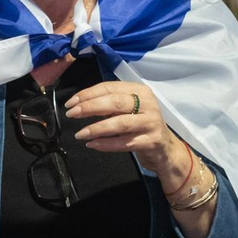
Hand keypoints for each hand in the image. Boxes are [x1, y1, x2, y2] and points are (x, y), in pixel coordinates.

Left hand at [66, 81, 183, 177]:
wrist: (166, 149)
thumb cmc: (141, 124)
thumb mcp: (129, 108)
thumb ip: (110, 103)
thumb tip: (80, 103)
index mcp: (139, 90)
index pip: (109, 87)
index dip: (88, 94)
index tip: (71, 102)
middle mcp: (147, 103)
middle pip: (114, 102)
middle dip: (90, 107)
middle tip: (72, 114)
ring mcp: (151, 122)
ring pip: (119, 123)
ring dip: (96, 128)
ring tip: (80, 134)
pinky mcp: (152, 141)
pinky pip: (125, 142)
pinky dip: (107, 144)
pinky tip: (93, 144)